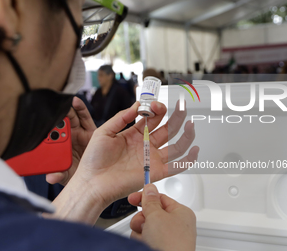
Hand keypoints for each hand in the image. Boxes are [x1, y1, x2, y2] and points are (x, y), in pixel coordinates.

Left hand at [46, 96, 96, 185]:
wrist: (95, 174)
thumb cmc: (78, 174)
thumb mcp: (66, 176)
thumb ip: (58, 175)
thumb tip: (51, 177)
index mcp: (61, 147)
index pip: (52, 135)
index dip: (48, 127)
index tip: (43, 121)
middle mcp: (70, 138)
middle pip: (62, 123)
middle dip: (58, 115)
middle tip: (54, 109)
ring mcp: (80, 133)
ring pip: (72, 118)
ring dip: (68, 109)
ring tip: (65, 102)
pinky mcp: (91, 130)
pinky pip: (85, 117)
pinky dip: (80, 108)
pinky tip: (75, 101)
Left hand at [74, 100, 198, 207]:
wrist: (92, 182)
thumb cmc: (94, 160)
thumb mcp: (105, 132)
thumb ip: (122, 117)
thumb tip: (137, 105)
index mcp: (134, 135)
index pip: (152, 118)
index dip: (156, 109)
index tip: (156, 104)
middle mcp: (145, 146)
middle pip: (166, 129)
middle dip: (175, 116)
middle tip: (182, 105)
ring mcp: (152, 159)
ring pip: (175, 145)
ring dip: (185, 134)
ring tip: (190, 122)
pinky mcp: (155, 172)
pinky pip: (176, 167)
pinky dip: (188, 160)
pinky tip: (195, 150)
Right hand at [128, 184, 196, 250]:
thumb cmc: (170, 244)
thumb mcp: (156, 215)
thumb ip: (150, 200)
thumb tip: (150, 188)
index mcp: (181, 213)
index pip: (161, 198)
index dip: (145, 197)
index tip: (133, 197)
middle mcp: (175, 225)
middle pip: (151, 213)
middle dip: (142, 218)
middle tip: (144, 223)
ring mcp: (167, 239)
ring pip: (145, 227)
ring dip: (140, 231)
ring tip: (146, 238)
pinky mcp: (158, 248)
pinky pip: (143, 238)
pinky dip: (141, 241)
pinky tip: (145, 245)